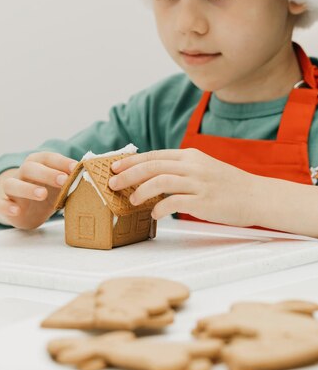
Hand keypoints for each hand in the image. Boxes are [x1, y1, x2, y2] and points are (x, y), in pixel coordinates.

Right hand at [0, 152, 77, 229]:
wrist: (24, 209)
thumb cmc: (47, 191)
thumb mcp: (60, 185)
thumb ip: (72, 179)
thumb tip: (94, 174)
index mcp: (38, 163)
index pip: (48, 157)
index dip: (61, 161)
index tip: (76, 167)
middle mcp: (22, 173)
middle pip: (30, 167)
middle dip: (47, 173)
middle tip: (62, 180)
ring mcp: (11, 188)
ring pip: (12, 183)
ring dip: (27, 188)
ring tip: (42, 194)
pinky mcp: (2, 203)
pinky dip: (5, 205)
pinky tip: (16, 210)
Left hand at [108, 148, 256, 226]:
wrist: (257, 197)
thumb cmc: (228, 186)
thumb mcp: (203, 169)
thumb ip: (180, 170)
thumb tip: (151, 178)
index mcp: (190, 156)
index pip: (154, 155)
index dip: (131, 161)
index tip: (114, 166)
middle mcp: (193, 165)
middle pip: (152, 165)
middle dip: (128, 174)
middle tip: (112, 183)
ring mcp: (199, 182)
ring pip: (160, 180)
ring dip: (141, 190)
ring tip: (131, 199)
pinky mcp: (204, 200)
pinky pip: (175, 202)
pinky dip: (160, 208)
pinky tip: (154, 214)